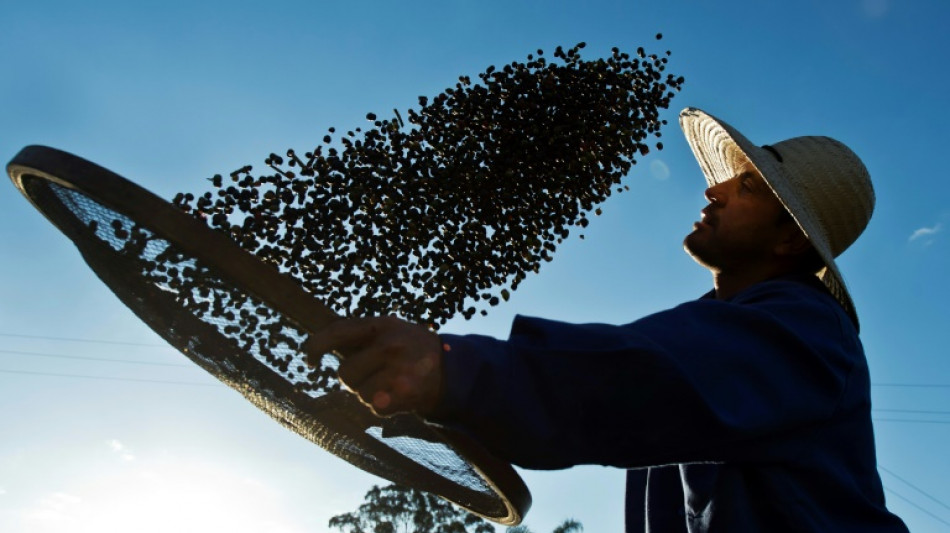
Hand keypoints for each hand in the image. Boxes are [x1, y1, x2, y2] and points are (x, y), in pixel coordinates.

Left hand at [304, 316, 443, 416]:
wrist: (454, 368)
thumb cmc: (413, 348)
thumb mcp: (392, 329)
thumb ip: (362, 336)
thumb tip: (321, 345)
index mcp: (382, 325)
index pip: (337, 332)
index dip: (316, 345)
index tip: (309, 358)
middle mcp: (390, 346)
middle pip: (345, 373)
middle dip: (353, 379)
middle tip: (372, 375)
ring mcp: (398, 371)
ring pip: (358, 393)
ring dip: (368, 394)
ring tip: (389, 384)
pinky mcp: (404, 394)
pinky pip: (374, 407)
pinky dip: (382, 406)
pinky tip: (398, 395)